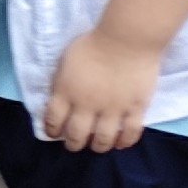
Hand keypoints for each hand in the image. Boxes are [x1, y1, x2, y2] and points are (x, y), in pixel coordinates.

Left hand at [42, 23, 161, 152]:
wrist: (125, 40)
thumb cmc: (92, 44)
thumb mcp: (64, 62)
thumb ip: (61, 83)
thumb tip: (59, 98)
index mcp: (66, 92)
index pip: (53, 120)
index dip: (51, 130)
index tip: (53, 133)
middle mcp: (87, 105)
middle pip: (76, 135)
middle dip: (73, 144)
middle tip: (74, 145)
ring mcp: (112, 109)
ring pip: (103, 139)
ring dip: (98, 146)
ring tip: (97, 146)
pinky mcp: (135, 108)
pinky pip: (130, 132)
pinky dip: (125, 142)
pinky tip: (121, 143)